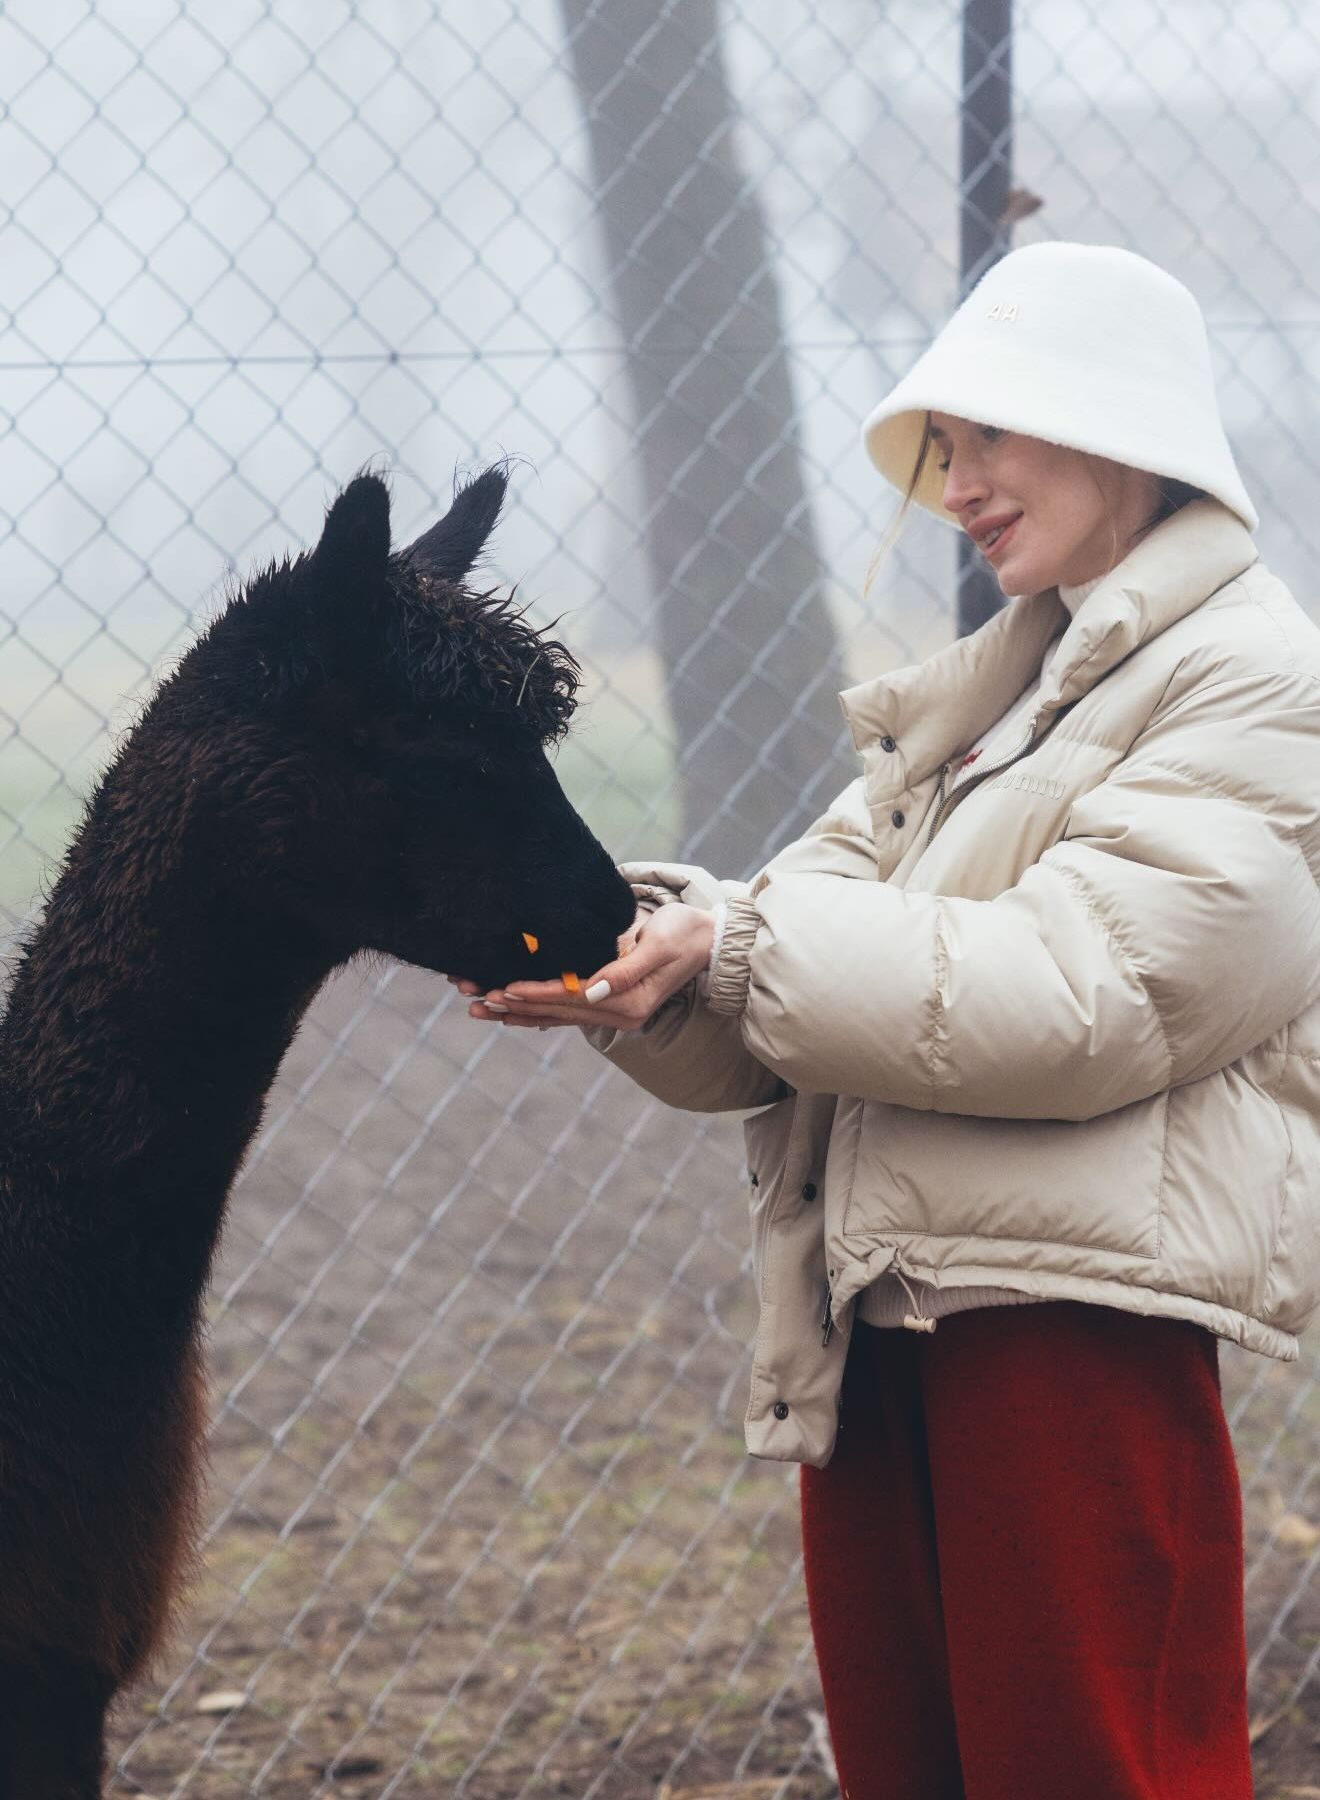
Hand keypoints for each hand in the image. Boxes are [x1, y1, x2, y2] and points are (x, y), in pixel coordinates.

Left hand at [459, 903, 715, 1032]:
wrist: (712, 940)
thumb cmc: (686, 932)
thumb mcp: (660, 945)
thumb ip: (625, 970)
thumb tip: (591, 991)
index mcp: (628, 1002)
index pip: (570, 998)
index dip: (535, 993)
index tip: (502, 988)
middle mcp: (618, 1014)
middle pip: (555, 1011)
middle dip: (513, 1005)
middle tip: (474, 1000)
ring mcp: (614, 1012)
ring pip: (555, 1015)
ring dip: (516, 1012)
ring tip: (479, 1007)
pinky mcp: (610, 1003)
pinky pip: (566, 1012)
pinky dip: (536, 1011)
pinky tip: (511, 1011)